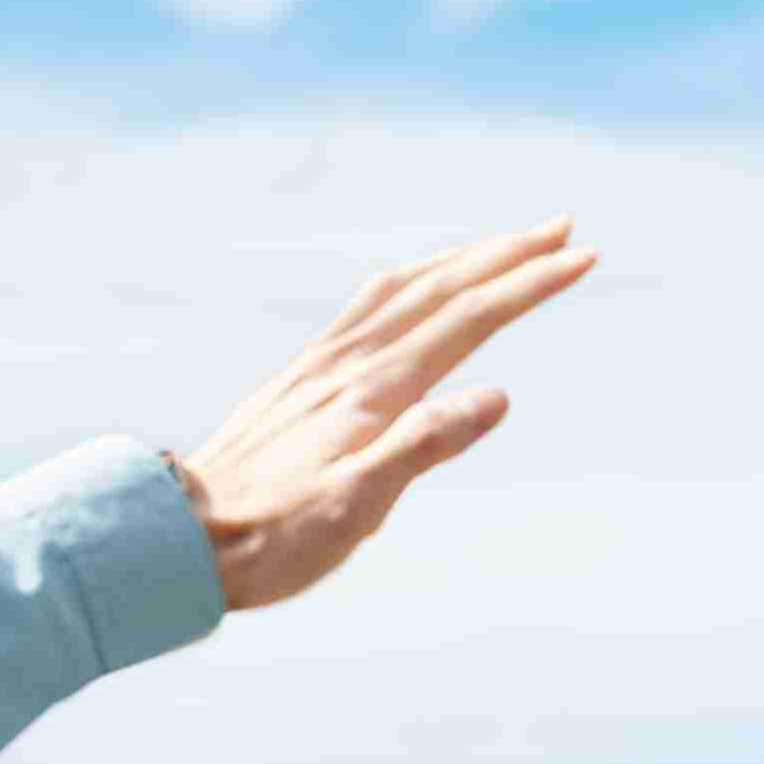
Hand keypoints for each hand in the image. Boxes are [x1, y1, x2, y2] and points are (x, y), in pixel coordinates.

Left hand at [169, 218, 594, 610]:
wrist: (178, 537)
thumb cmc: (271, 537)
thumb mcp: (356, 507)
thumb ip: (424, 446)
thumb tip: (496, 395)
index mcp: (375, 390)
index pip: (470, 317)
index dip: (531, 284)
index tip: (584, 255)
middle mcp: (348, 362)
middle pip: (442, 287)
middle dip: (507, 254)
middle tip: (563, 226)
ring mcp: (319, 365)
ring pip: (402, 288)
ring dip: (460, 260)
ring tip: (502, 246)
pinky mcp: (299, 379)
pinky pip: (365, 307)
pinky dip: (407, 282)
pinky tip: (408, 290)